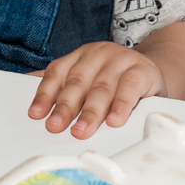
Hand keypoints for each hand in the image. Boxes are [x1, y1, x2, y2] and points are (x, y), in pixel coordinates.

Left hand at [28, 42, 166, 138]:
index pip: (57, 72)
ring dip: (90, 111)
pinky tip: (114, 120)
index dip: (45, 94)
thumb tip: (33, 108)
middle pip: (78, 81)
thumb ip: (63, 90)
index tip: (36, 114)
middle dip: (65, 106)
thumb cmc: (114, 81)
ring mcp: (120, 59)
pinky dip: (121, 104)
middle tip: (55, 126)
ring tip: (81, 130)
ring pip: (102, 86)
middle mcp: (98, 54)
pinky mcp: (142, 69)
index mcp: (80, 56)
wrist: (152, 71)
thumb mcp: (89, 81)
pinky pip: (130, 87)